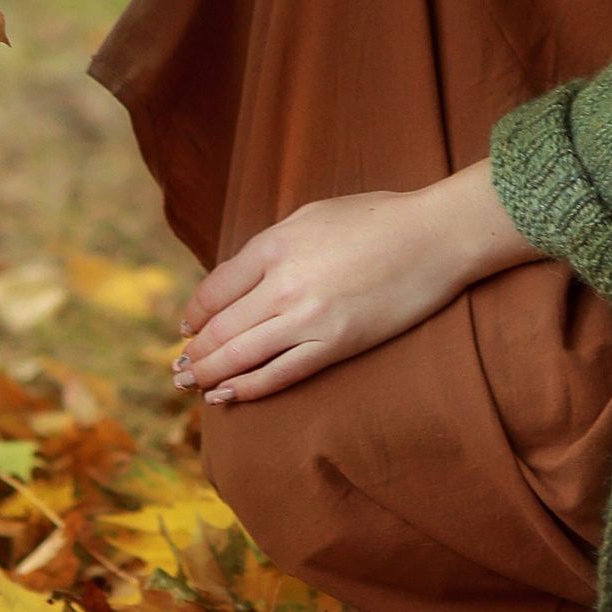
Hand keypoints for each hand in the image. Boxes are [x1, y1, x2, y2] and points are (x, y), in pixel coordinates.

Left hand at [172, 170, 532, 402]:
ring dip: (210, 374)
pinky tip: (228, 396)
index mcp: (274, 244)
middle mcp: (283, 283)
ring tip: (191, 385)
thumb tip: (240, 277)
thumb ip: (272, 246)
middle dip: (193, 352)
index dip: (193, 313)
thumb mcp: (312, 216)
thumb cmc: (377, 219)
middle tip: (177, 368)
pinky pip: (281, 374)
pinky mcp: (335, 344)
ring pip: (241, 355)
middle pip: (221, 327)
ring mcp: (308, 318)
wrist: (434, 236)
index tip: (185, 327)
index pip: (215, 289)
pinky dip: (248, 388)